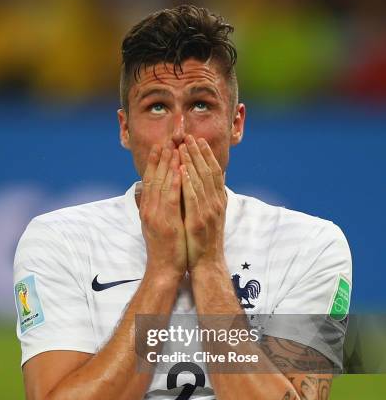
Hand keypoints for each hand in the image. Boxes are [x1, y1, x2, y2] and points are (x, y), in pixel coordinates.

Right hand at [139, 142, 186, 280]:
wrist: (164, 269)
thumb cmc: (166, 247)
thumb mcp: (159, 224)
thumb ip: (159, 207)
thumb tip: (162, 193)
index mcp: (148, 209)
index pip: (150, 180)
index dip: (154, 162)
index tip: (160, 145)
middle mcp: (149, 209)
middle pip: (154, 178)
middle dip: (161, 157)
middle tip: (167, 139)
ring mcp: (156, 216)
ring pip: (161, 184)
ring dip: (167, 164)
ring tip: (174, 147)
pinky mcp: (166, 223)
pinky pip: (170, 198)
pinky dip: (174, 182)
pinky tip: (179, 169)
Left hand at [179, 135, 226, 271]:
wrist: (206, 263)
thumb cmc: (204, 240)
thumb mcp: (209, 215)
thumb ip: (209, 197)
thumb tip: (208, 179)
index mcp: (218, 201)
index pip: (214, 172)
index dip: (207, 155)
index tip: (198, 140)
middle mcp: (216, 203)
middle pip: (208, 172)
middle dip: (198, 153)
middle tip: (189, 136)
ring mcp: (208, 212)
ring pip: (200, 181)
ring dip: (192, 162)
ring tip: (183, 146)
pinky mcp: (198, 221)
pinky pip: (192, 197)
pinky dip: (188, 182)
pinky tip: (181, 170)